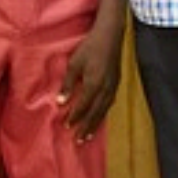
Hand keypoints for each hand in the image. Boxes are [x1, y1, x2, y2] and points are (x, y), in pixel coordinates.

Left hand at [58, 20, 122, 141]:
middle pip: (95, 113)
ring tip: (88, 135)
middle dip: (86, 127)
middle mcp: (105, 89)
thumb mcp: (74, 64)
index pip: (83, 106)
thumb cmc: (89, 48)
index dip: (75, 118)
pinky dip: (103, 113)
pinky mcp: (116, 84)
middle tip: (79, 141)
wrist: (110, 37)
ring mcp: (113, 87)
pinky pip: (109, 104)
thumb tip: (60, 102)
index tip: (67, 127)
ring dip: (96, 124)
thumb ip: (68, 83)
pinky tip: (99, 117)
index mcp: (93, 84)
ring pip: (104, 110)